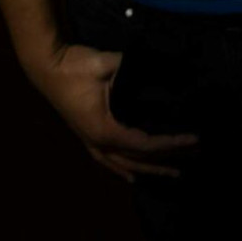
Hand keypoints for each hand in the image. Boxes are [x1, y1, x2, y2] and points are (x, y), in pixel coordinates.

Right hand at [24, 42, 199, 183]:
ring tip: (172, 173)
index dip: (171, 143)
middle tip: (194, 156)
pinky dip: (122, 169)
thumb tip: (165, 70)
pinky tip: (132, 177)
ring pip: (124, 164)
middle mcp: (99, 142)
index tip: (193, 139)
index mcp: (105, 130)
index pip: (146, 144)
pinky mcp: (86, 135)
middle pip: (139, 158)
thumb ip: (136, 69)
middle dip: (168, 157)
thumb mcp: (108, 64)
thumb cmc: (76, 66)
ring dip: (149, 168)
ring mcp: (90, 141)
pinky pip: (107, 160)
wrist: (47, 66)